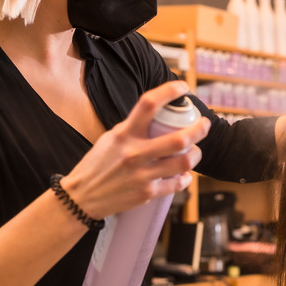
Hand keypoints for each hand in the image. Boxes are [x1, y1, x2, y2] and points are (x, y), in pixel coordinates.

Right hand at [61, 81, 209, 219]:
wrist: (81, 198)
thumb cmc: (97, 165)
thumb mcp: (110, 138)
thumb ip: (133, 127)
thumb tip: (158, 115)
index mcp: (124, 134)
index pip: (148, 104)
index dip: (170, 91)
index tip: (183, 87)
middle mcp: (134, 153)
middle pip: (178, 139)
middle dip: (199, 129)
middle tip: (204, 125)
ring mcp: (141, 175)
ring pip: (183, 163)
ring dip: (196, 155)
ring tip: (196, 151)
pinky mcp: (146, 194)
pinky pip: (176, 184)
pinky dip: (185, 179)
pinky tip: (184, 175)